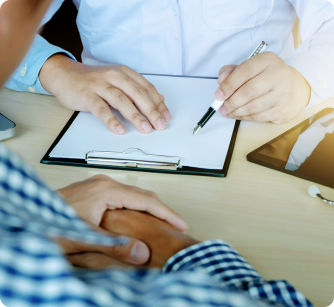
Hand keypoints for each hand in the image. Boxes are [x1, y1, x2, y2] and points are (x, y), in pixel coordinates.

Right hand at [39, 54, 171, 133]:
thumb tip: (159, 100)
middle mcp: (114, 76)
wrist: (64, 74)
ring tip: (145, 129)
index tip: (166, 117)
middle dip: (151, 110)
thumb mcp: (118, 81)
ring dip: (135, 116)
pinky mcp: (87, 95)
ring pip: (121, 100)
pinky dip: (111, 120)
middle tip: (160, 125)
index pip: (146, 88)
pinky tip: (120, 130)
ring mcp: (100, 85)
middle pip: (137, 93)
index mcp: (124, 73)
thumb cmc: (93, 81)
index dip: (158, 103)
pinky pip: (101, 108)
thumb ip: (137, 90)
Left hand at [56, 174, 187, 267]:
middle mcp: (104, 183)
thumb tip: (141, 253)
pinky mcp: (94, 190)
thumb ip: (114, 246)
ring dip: (148, 208)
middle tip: (175, 224)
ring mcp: (98, 185)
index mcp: (106, 190)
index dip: (166, 213)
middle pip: (142, 194)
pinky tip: (137, 217)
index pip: (146, 200)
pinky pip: (123, 195)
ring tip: (161, 222)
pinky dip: (135, 206)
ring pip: (133, 194)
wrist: (29, 216)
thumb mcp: (83, 238)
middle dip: (161, 210)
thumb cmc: (50, 224)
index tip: (181, 223)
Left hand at [215, 52, 310, 123]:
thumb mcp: (251, 68)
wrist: (293, 89)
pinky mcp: (283, 110)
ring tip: (227, 112)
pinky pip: (258, 117)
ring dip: (236, 111)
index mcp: (268, 60)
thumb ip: (233, 71)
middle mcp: (279, 75)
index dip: (229, 84)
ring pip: (253, 107)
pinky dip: (244, 117)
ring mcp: (283, 94)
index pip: (245, 71)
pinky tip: (238, 115)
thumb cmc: (266, 77)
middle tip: (222, 107)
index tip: (218, 94)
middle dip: (231, 101)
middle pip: (249, 91)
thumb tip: (221, 81)